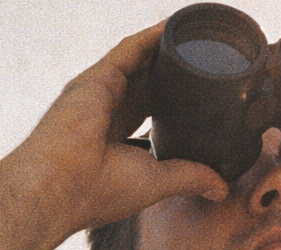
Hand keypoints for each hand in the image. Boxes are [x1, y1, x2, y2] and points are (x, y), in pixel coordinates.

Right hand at [0, 23, 227, 244]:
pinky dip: (153, 37)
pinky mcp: (99, 77)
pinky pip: (132, 48)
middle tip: (207, 62)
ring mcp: (100, 91)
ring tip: (197, 37)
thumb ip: (189, 177)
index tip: (199, 99)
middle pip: (148, 82)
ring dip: (167, 49)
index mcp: (116, 138)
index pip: (149, 113)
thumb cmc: (97, 192)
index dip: (173, 103)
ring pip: (141, 60)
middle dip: (173, 73)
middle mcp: (107, 110)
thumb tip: (221, 189)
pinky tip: (175, 27)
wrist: (58, 186)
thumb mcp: (156, 182)